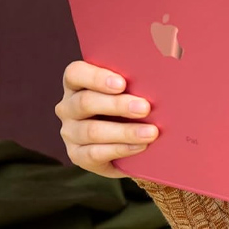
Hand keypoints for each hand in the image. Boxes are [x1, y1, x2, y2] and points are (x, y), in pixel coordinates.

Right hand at [55, 61, 158, 177]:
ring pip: (92, 130)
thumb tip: (161, 73)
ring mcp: (70, 132)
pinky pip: (95, 153)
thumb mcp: (129, 90)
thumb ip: (135, 81)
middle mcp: (68, 107)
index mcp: (77, 83)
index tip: (122, 83)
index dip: (96, 77)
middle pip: (85, 102)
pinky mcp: (77, 155)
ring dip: (125, 132)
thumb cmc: (129, 106)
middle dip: (118, 105)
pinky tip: (140, 146)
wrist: (126, 142)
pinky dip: (121, 149)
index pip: (75, 73)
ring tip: (151, 132)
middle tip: (145, 108)